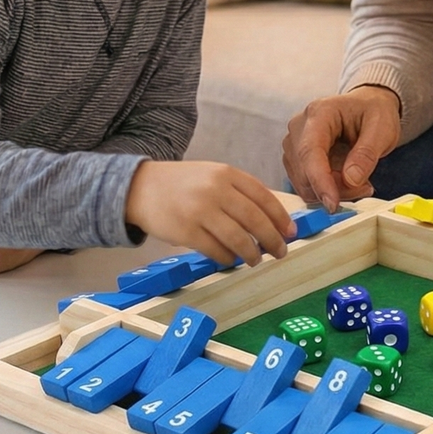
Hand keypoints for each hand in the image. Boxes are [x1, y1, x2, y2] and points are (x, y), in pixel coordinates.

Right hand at [124, 160, 295, 265]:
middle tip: (281, 252)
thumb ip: (239, 192)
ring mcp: (200, 211)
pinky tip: (232, 260)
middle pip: (255, 219)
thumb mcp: (213, 176)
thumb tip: (271, 220)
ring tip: (256, 259)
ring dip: (252, 253)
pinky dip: (228, 258)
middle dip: (273, 239)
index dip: (281, 217)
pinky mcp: (186, 232)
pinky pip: (216, 250)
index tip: (291, 232)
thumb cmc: (184, 184)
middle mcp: (216, 190)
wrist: (141, 187)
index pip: (263, 197)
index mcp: (227, 173)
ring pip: (238, 238)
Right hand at [283, 87, 401, 212]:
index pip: (310, 151)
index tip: (333, 203)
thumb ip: (366, 153)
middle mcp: (299, 127)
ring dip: (333, 191)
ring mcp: (294, 144)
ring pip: (305, 184)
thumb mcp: (382, 128)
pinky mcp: (296, 160)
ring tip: (361, 181)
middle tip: (366, 187)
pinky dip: (328, 191)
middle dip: (335, 189)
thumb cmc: (373, 111)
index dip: (320, 180)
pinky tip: (348, 181)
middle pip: (306, 171)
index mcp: (319, 113)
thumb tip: (350, 180)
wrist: (367, 106)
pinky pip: (307, 186)